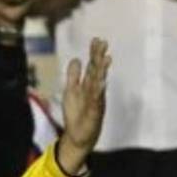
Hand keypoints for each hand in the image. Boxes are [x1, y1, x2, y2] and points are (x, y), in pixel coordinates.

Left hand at [57, 37, 110, 174]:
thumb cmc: (76, 114)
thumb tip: (76, 58)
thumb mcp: (71, 91)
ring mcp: (96, 102)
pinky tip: (101, 82)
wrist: (77, 137)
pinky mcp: (94, 113)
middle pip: (97, 72)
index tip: (97, 39)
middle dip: (99, 58)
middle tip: (102, 42)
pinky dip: (99, 91)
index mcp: (89, 86)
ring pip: (99, 84)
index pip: (92, 66)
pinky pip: (97, 101)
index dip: (94, 54)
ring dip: (102, 71)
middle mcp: (94, 91)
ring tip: (105, 58)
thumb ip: (74, 76)